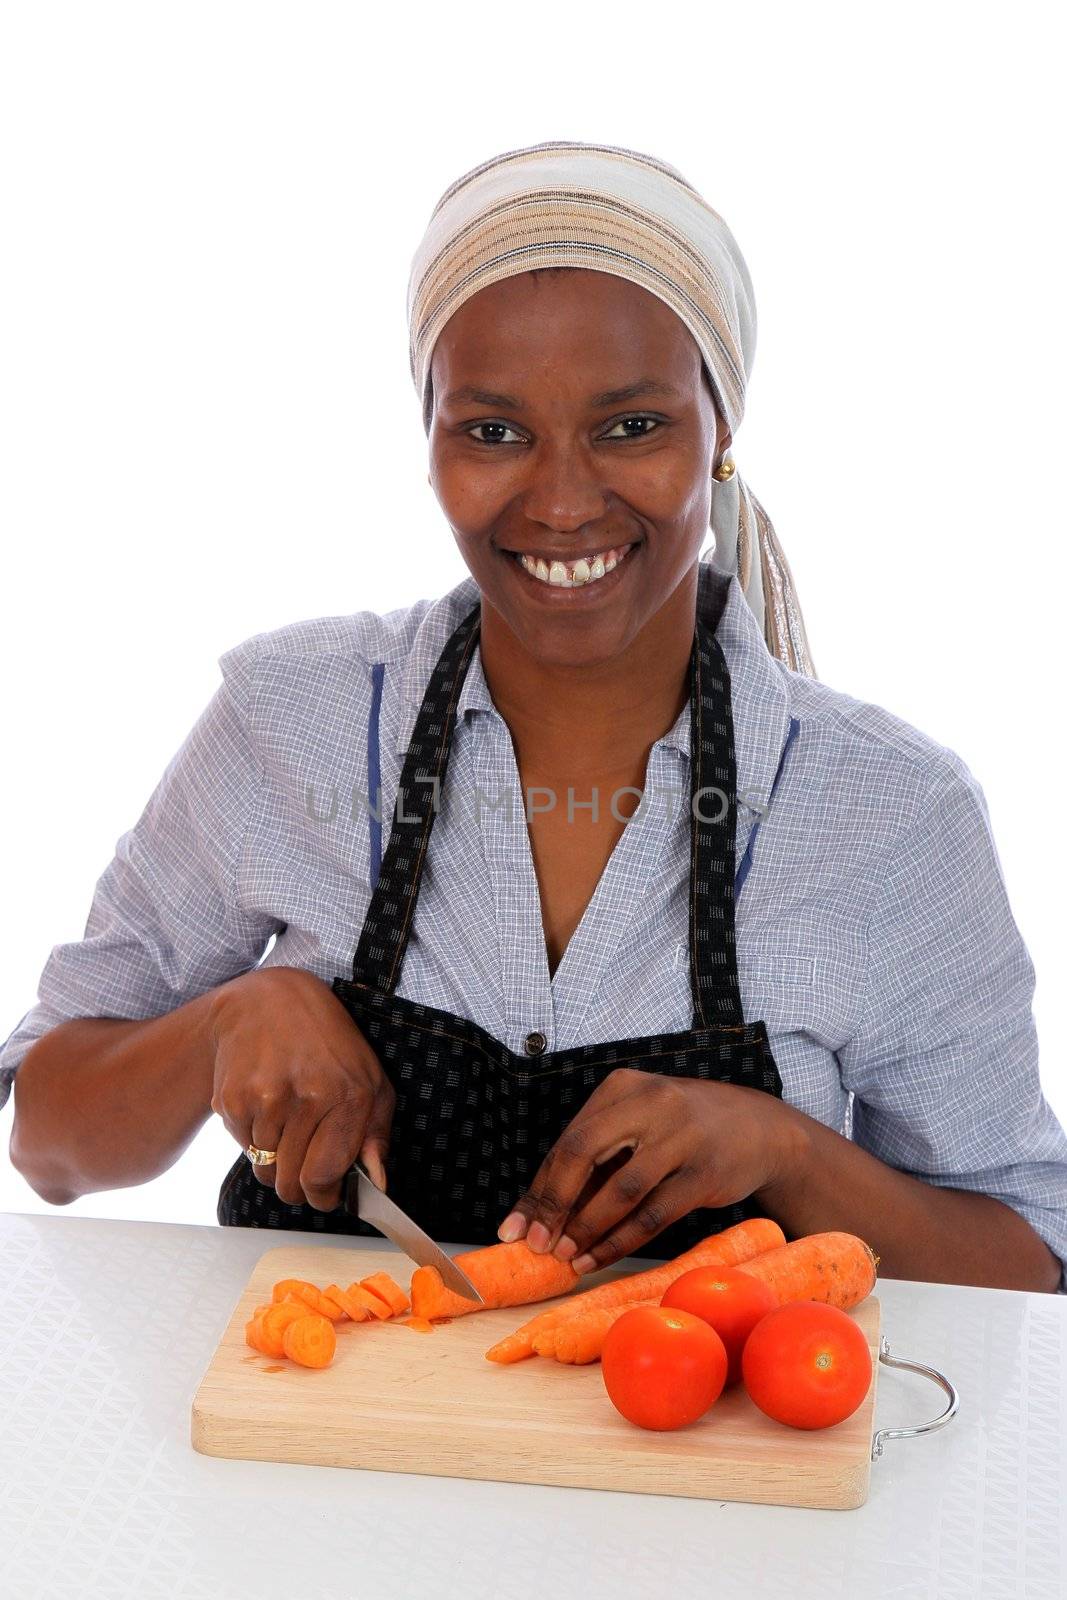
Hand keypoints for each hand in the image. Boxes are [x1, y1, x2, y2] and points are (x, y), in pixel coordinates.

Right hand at [208, 966, 394, 1209]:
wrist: (267, 1001)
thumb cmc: (328, 1044)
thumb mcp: (370, 1080)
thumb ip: (376, 1135)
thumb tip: (378, 1183)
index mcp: (348, 1095)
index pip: (324, 1177)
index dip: (324, 1196)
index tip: (325, 1194)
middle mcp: (306, 1098)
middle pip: (291, 1183)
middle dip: (299, 1186)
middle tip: (304, 1166)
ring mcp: (265, 1098)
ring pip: (265, 1170)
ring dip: (276, 1159)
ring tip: (287, 1120)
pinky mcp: (232, 1099)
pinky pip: (243, 1148)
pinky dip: (254, 1139)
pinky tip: (266, 1105)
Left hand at [496, 1069, 796, 1272]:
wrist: (759, 1129)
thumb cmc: (683, 1130)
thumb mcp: (640, 1124)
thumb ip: (596, 1159)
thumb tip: (538, 1214)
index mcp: (623, 1087)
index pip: (569, 1140)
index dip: (539, 1188)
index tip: (515, 1228)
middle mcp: (650, 1102)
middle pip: (585, 1153)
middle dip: (555, 1205)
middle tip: (538, 1246)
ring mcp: (682, 1135)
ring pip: (621, 1189)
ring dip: (588, 1229)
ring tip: (568, 1258)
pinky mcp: (705, 1171)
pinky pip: (654, 1213)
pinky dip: (621, 1240)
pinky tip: (600, 1257)